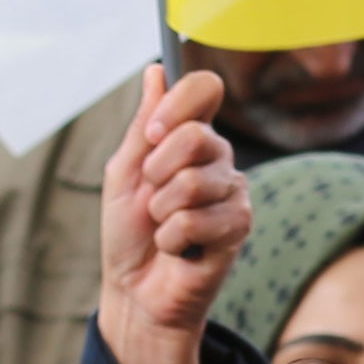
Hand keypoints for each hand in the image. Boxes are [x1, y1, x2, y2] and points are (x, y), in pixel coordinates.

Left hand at [90, 63, 245, 363]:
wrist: (135, 291)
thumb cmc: (127, 234)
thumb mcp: (124, 174)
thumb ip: (142, 126)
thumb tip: (155, 72)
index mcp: (190, 137)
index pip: (205, 90)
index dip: (177, 104)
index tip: (150, 136)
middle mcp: (218, 158)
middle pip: (197, 136)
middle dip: (158, 171)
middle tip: (151, 199)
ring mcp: (233, 191)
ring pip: (192, 183)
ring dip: (161, 213)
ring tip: (163, 229)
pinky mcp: (240, 225)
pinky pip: (198, 219)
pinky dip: (173, 239)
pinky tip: (179, 249)